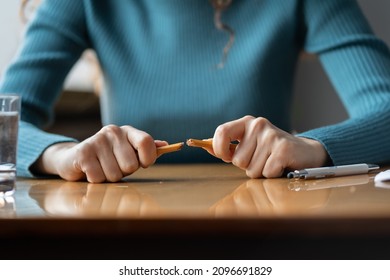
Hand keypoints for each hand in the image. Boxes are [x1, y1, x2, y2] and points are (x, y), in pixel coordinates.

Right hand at [33, 125, 166, 182]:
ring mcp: (97, 141)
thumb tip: (165, 145)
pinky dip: (96, 180)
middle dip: (124, 172)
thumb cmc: (109, 158)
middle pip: (131, 165)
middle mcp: (113, 131)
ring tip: (102, 168)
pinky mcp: (83, 153)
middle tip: (115, 166)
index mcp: (128, 131)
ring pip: (115, 174)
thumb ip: (147, 150)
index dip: (148, 158)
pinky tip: (91, 171)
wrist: (75, 159)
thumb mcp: (129, 152)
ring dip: (109, 178)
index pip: (147, 142)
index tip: (143, 164)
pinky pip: (99, 177)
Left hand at [210, 115, 328, 177]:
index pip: (222, 132)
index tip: (226, 157)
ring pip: (252, 169)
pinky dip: (272, 174)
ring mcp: (271, 136)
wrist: (303, 152)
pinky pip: (266, 172)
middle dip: (247, 166)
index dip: (219, 149)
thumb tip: (205, 146)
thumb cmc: (269, 151)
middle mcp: (258, 125)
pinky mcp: (283, 148)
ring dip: (260, 171)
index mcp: (246, 122)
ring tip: (271, 162)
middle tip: (261, 159)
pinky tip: (280, 165)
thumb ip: (227, 146)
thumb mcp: (247, 144)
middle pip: (238, 160)